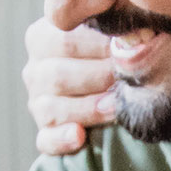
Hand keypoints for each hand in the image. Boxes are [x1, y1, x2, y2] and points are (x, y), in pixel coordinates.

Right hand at [21, 19, 118, 154]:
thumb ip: (115, 30)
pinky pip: (46, 139)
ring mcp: (38, 103)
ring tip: (116, 107)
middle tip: (128, 79)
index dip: (98, 46)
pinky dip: (62, 139)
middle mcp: (35, 70)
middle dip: (97, 78)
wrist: (115, 81)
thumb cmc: (116, 50)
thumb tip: (135, 35)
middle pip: (57, 75)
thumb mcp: (110, 33)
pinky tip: (80, 136)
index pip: (64, 40)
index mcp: (43, 38)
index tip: (129, 48)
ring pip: (51, 108)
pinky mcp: (45, 132)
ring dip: (87, 109)